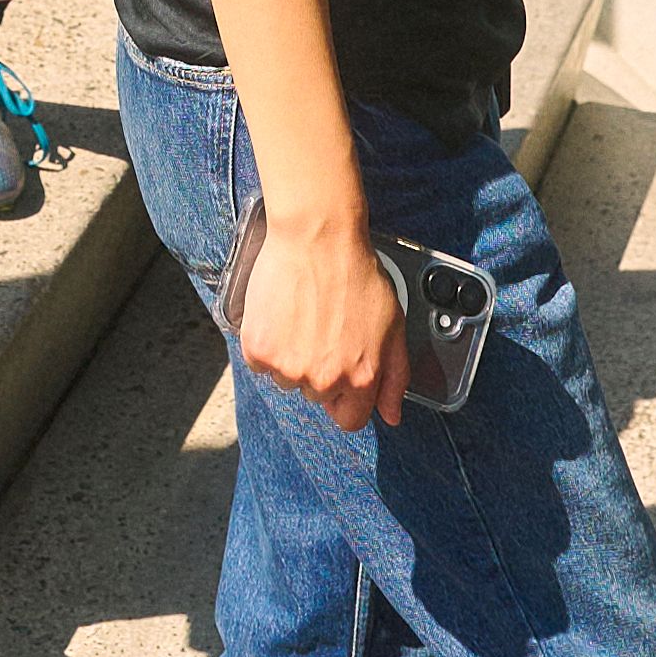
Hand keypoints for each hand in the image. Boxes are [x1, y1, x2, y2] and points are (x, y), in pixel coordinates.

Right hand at [237, 206, 405, 430]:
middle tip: (323, 329)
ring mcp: (288, 367)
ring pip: (286, 380)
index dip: (346, 397)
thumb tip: (391, 416)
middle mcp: (324, 380)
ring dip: (291, 356)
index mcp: (361, 379)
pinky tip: (282, 314)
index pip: (349, 420)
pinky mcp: (259, 350)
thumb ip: (396, 377)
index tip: (340, 371)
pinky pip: (260, 363)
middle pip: (316, 397)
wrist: (318, 236)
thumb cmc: (357, 274)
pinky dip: (267, 343)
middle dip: (319, 369)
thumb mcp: (394, 326)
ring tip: (302, 317)